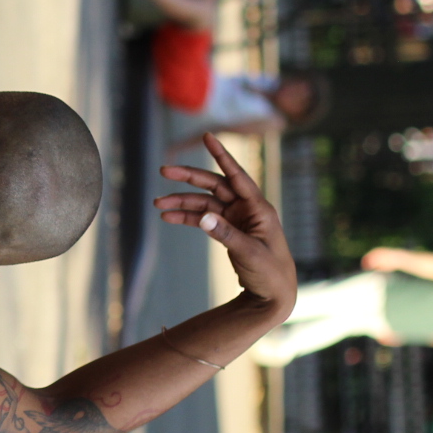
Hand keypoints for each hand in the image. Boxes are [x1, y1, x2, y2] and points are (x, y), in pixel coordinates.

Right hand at [153, 133, 296, 317]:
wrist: (274, 296)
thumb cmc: (270, 273)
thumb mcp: (250, 254)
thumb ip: (226, 234)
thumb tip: (203, 217)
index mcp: (259, 208)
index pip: (237, 176)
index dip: (221, 156)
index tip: (207, 136)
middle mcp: (247, 209)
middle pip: (214, 186)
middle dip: (189, 178)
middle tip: (164, 171)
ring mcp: (236, 219)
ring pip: (204, 203)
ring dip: (182, 203)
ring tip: (158, 204)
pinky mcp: (228, 230)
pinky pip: (203, 219)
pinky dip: (186, 218)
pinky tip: (169, 218)